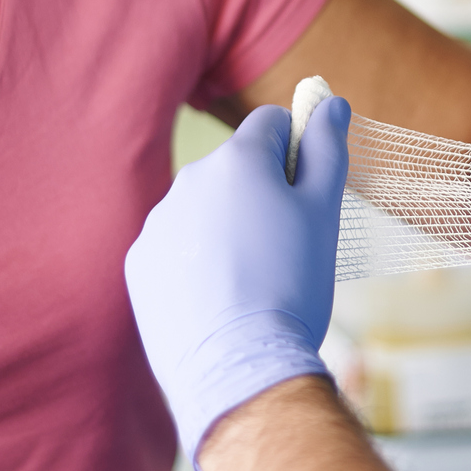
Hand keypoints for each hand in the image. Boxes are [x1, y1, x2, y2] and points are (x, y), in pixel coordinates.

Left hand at [125, 96, 352, 470]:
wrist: (240, 367)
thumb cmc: (292, 285)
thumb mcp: (323, 212)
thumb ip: (328, 148)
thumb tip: (330, 102)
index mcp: (236, 160)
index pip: (272, 124)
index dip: (297, 152)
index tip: (306, 195)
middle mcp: (187, 181)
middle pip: (236, 169)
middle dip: (261, 195)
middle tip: (286, 249)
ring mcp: (157, 224)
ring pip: (205, 211)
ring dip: (228, 230)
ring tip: (252, 282)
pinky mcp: (139, 265)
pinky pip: (176, 249)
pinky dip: (196, 264)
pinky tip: (219, 300)